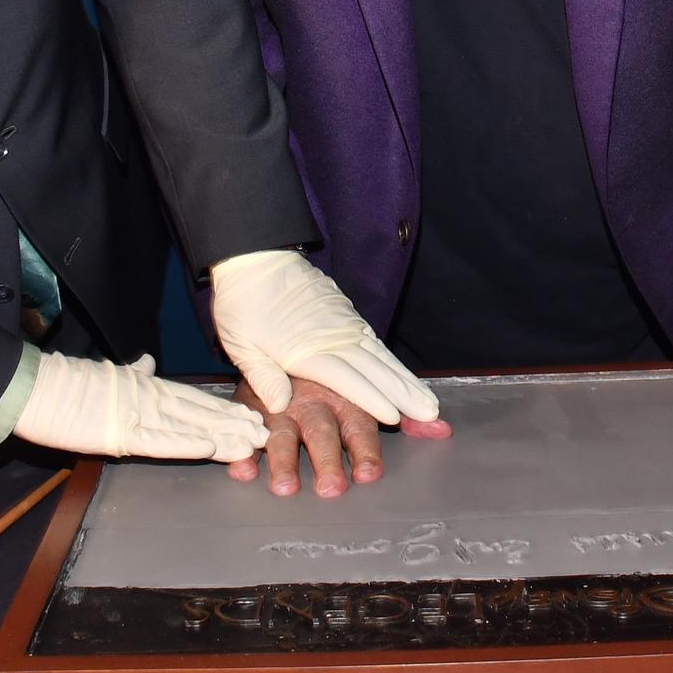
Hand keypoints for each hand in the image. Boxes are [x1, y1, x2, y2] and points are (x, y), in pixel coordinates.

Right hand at [12, 351, 265, 461]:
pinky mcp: (121, 432)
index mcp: (146, 389)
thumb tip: (145, 363)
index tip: (251, 417)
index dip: (225, 410)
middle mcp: (149, 400)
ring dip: (222, 436)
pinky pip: (159, 440)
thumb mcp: (109, 376)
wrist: (37, 387)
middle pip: (201, 413)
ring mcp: (137, 415)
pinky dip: (185, 443)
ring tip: (251, 443)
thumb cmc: (68, 386)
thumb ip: (132, 373)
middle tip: (266, 434)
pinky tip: (210, 446)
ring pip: (189, 426)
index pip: (194, 401)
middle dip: (234, 425)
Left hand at [209, 248, 439, 425]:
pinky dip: (391, 359)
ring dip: (405, 379)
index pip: (346, 379)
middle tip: (430, 413)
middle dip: (404, 393)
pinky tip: (402, 373)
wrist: (255, 255)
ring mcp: (342, 322)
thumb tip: (280, 406)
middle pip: (375, 369)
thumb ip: (263, 377)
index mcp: (306, 349)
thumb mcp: (242, 344)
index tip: (395, 417)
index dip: (372, 399)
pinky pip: (373, 339)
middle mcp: (332, 336)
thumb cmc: (243, 303)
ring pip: (380, 355)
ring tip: (427, 400)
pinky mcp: (344, 311)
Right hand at [226, 375, 455, 496]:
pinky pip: (244, 429)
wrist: (280, 318)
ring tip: (286, 489)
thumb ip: (403, 412)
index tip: (370, 475)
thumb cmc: (329, 372)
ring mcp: (279, 405)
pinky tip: (243, 471)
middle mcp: (314, 401)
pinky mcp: (250, 404)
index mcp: (344, 396)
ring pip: (281, 435)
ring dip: (284, 463)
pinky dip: (242, 452)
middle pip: (322, 433)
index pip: (359, 424)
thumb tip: (442, 430)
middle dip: (328, 461)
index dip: (365, 450)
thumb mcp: (365, 387)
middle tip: (333, 488)